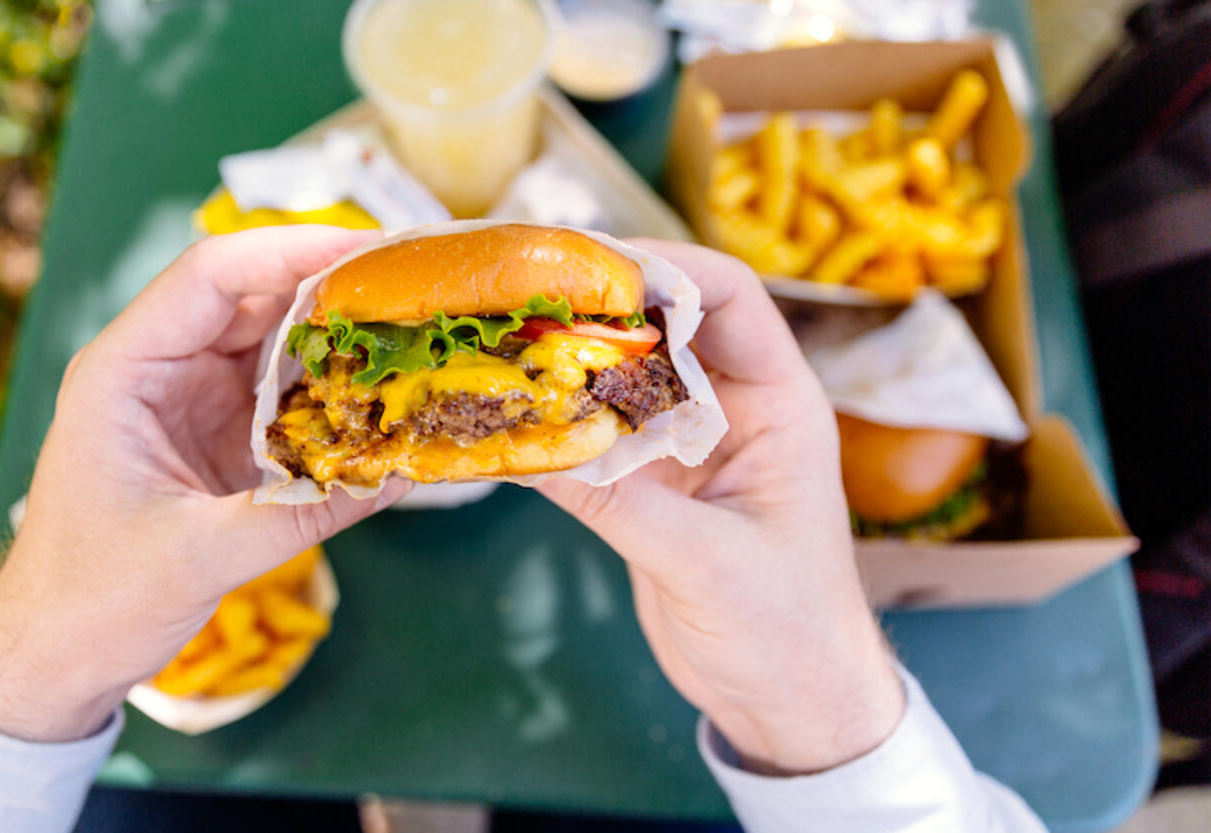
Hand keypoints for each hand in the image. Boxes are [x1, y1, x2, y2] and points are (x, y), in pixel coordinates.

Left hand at [0, 226, 406, 741]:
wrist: (54, 654)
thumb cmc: (92, 600)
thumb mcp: (197, 557)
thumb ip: (299, 514)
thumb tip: (395, 477)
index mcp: (124, 371)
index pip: (212, 275)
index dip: (291, 250)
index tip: (369, 249)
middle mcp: (157, 368)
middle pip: (252, 296)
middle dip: (332, 285)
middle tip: (414, 284)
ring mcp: (187, 399)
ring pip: (272, 341)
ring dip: (338, 337)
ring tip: (413, 332)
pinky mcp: (214, 435)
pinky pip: (280, 393)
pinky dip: (329, 391)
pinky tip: (381, 396)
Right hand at [539, 240, 903, 774]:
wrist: (791, 703)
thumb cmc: (789, 632)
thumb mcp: (709, 565)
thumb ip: (622, 507)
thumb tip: (529, 454)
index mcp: (782, 406)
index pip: (732, 299)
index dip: (666, 267)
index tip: (591, 262)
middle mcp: (736, 412)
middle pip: (667, 324)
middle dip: (600, 302)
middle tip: (522, 290)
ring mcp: (691, 447)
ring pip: (626, 376)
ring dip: (571, 359)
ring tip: (500, 338)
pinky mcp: (653, 487)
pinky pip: (600, 436)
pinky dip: (559, 423)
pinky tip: (508, 414)